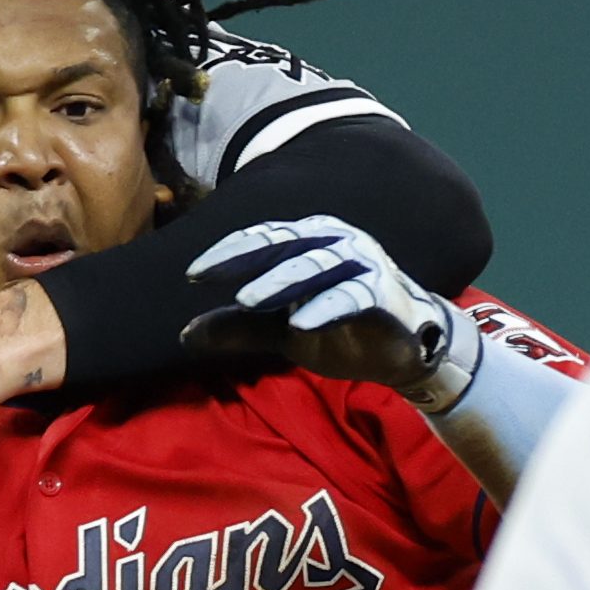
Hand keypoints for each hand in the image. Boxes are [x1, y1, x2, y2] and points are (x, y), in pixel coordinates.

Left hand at [181, 216, 473, 406]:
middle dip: (244, 260)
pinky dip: (325, 307)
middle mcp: (335, 243)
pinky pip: (352, 297)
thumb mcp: (282, 332)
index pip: (262, 239)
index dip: (227, 253)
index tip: (192, 274)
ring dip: (280, 282)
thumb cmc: (343, 329)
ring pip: (315, 266)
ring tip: (247, 300)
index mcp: (310, 242)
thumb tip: (185, 336)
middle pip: (283, 245)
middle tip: (206, 276)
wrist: (405, 351)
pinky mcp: (383, 294)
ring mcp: (362, 264)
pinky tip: (300, 323)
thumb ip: (240, 329)